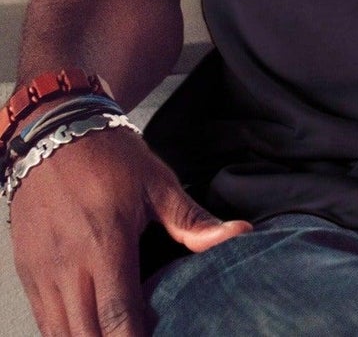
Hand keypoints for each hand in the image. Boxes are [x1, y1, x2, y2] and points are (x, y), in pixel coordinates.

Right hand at [10, 126, 250, 336]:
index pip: (118, 312)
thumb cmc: (110, 156)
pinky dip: (65, 336)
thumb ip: (192, 221)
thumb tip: (239, 234)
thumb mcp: (158, 183)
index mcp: (106, 242)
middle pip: (85, 334)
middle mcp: (68, 265)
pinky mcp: (28, 274)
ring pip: (59, 335)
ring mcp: (42, 273)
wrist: (55, 131)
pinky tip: (89, 334)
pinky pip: (43, 323)